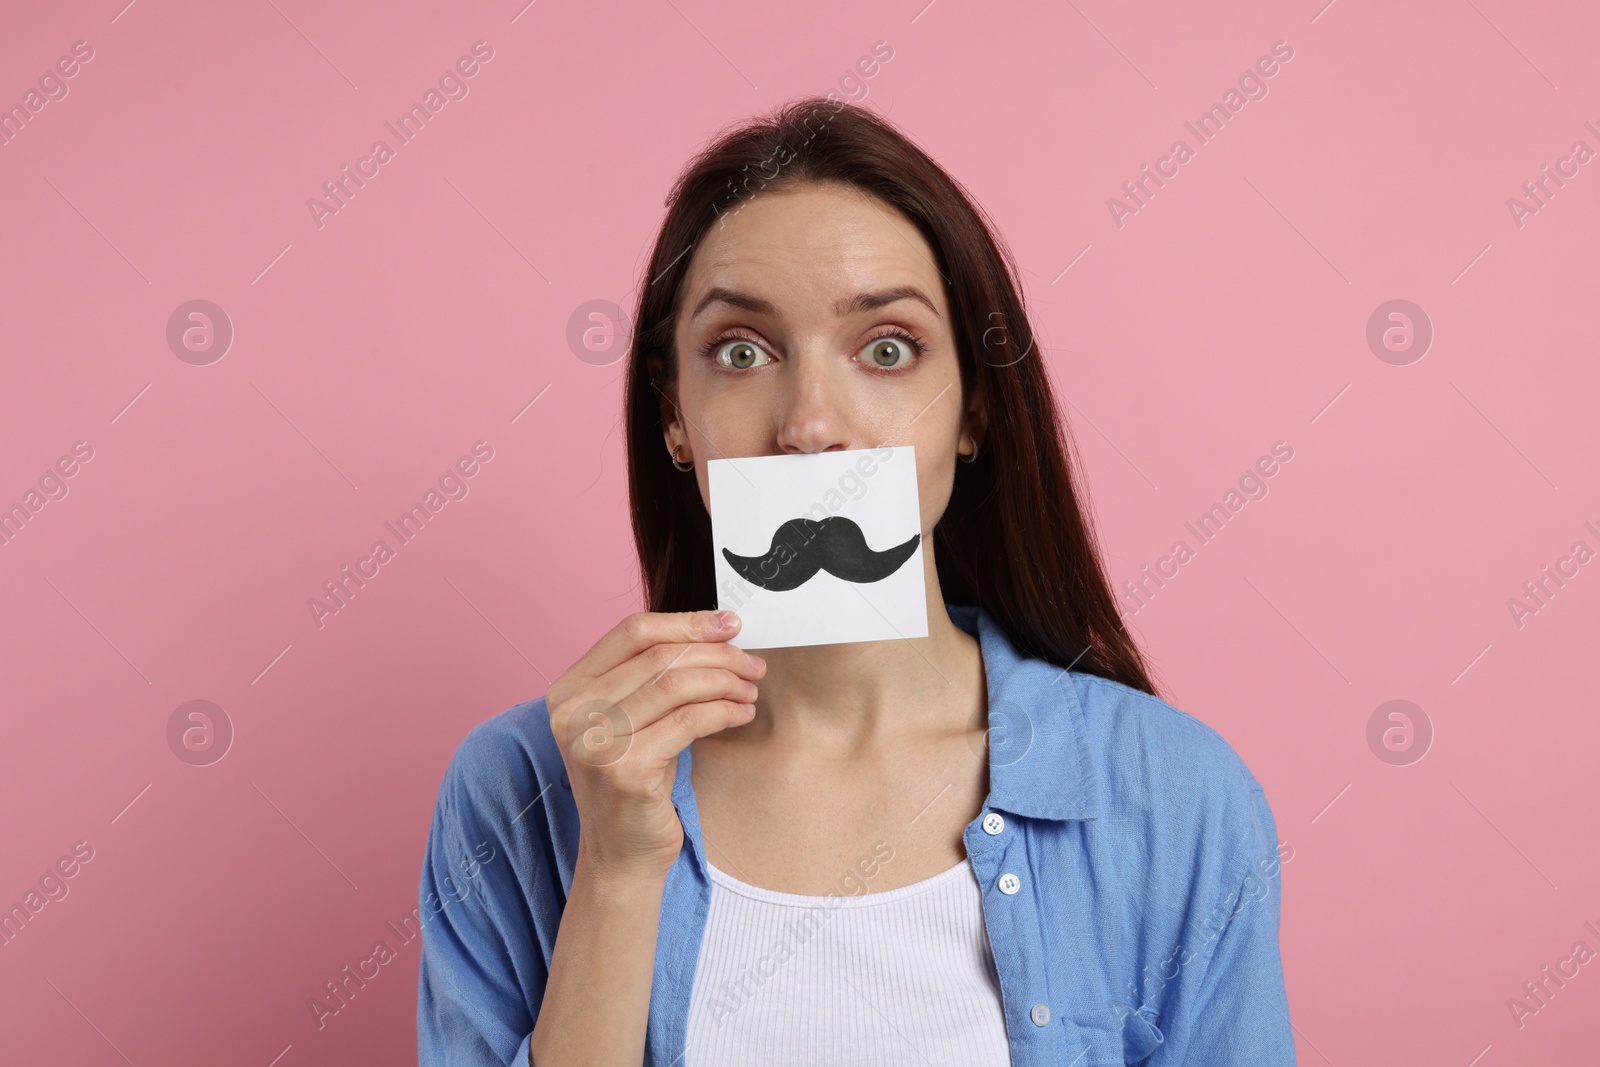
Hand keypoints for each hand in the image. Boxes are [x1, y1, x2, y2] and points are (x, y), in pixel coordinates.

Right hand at [545, 609, 764, 879]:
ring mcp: (595, 741)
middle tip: (752, 663)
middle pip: (660, 656)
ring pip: (677, 684)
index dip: (687, 623)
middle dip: (717, 655)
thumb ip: (652, 677)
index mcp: (568, 690)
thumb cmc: (635, 782)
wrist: (621, 855)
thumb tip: (715, 631)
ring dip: (726, 682)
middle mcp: (573, 712)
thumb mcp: (631, 721)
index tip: (729, 624)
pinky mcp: (625, 769)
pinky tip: (742, 715)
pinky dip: (724, 711)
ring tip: (750, 689)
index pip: (633, 632)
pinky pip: (690, 721)